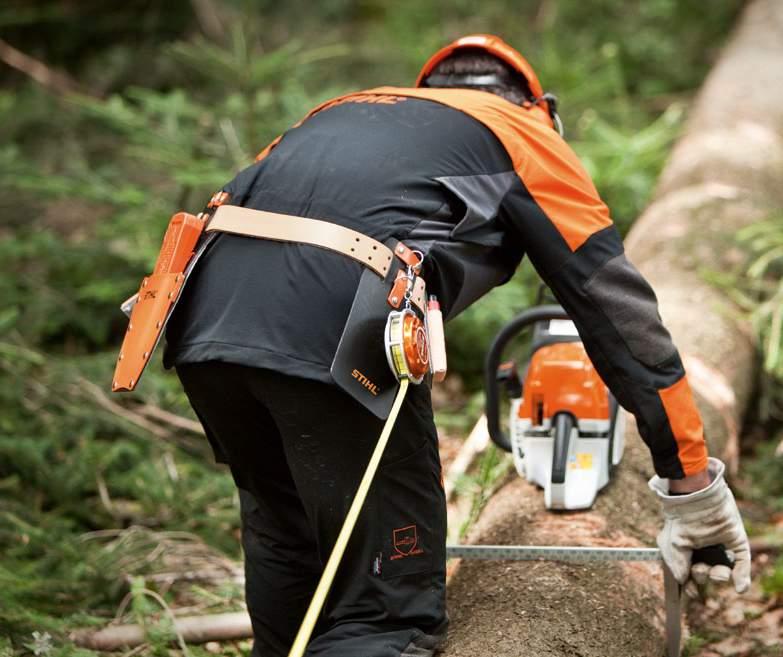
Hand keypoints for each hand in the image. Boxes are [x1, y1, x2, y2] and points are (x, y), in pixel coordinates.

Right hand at [649, 457, 750, 592]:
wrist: (695, 496)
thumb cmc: (680, 520)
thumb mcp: (672, 544)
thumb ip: (677, 566)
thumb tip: (685, 581)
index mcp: (686, 548)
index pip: (689, 573)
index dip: (691, 585)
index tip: (694, 594)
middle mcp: (703, 548)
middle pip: (704, 572)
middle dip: (703, 576)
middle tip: (703, 569)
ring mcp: (720, 544)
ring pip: (722, 569)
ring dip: (719, 576)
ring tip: (719, 572)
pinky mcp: (736, 538)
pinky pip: (742, 560)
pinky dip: (742, 576)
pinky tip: (740, 587)